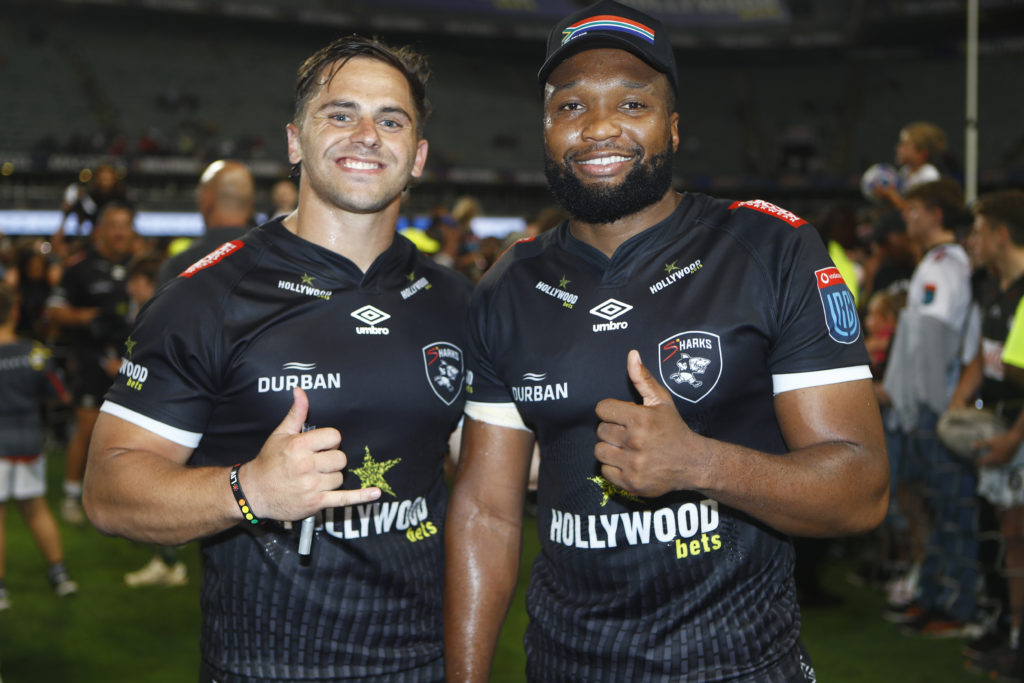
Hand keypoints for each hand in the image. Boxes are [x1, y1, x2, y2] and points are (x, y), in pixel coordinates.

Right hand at [241, 387, 379, 521]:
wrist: (254, 492)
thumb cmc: (268, 462)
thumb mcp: (280, 434)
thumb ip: (296, 414)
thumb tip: (300, 391)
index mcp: (299, 445)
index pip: (334, 436)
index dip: (330, 441)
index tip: (320, 446)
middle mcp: (306, 465)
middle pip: (341, 458)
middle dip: (332, 460)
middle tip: (317, 463)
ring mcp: (311, 485)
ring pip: (340, 477)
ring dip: (331, 478)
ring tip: (313, 478)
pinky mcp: (315, 502)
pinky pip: (343, 499)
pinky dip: (360, 496)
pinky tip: (375, 493)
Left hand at [593, 350, 705, 497]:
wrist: (692, 463)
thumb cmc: (673, 429)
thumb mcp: (661, 401)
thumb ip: (643, 378)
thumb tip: (631, 354)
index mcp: (640, 419)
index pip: (602, 409)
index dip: (612, 411)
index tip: (624, 416)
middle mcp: (635, 442)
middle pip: (600, 430)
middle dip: (613, 430)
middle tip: (629, 433)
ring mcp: (633, 464)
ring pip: (599, 451)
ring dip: (611, 448)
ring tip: (628, 447)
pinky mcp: (631, 483)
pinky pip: (604, 471)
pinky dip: (614, 467)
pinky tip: (629, 462)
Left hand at [975, 431, 1021, 466]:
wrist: (1014, 440)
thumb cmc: (1001, 440)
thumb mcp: (989, 441)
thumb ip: (980, 444)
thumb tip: (971, 446)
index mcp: (993, 457)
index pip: (983, 462)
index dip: (978, 463)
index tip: (974, 463)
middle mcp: (998, 461)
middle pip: (989, 465)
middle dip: (984, 465)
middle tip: (980, 465)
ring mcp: (1004, 462)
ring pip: (995, 466)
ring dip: (990, 465)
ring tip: (986, 464)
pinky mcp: (1008, 460)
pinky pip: (1001, 464)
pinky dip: (997, 464)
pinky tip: (995, 462)